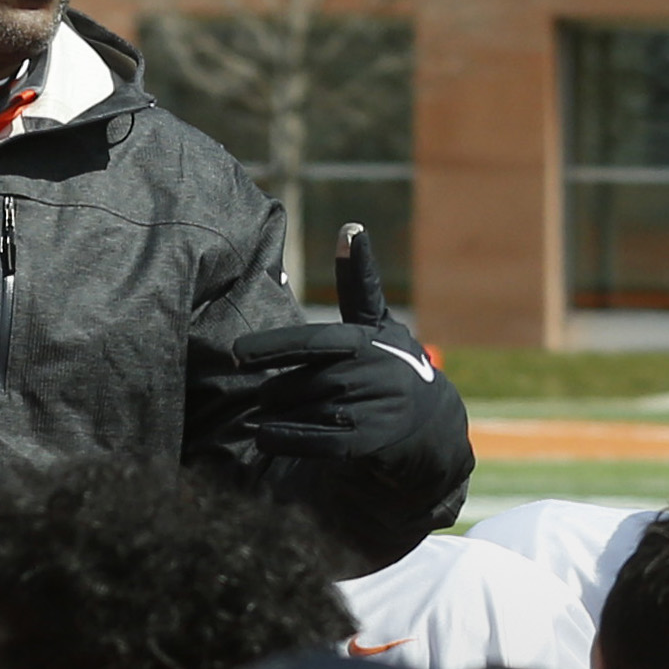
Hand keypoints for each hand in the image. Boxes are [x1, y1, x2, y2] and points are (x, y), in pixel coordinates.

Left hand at [229, 225, 460, 451]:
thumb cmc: (393, 362)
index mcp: (366, 339)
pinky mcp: (372, 439)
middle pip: (303, 382)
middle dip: (276, 391)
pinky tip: (266, 438)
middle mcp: (372, 372)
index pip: (310, 343)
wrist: (432, 421)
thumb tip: (350, 227)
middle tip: (259, 395)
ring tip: (259, 417)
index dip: (271, 349)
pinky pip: (322, 440)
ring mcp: (374, 407)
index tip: (236, 355)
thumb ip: (357, 282)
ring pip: (310, 411)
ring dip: (280, 416)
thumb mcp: (377, 323)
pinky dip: (291, 439)